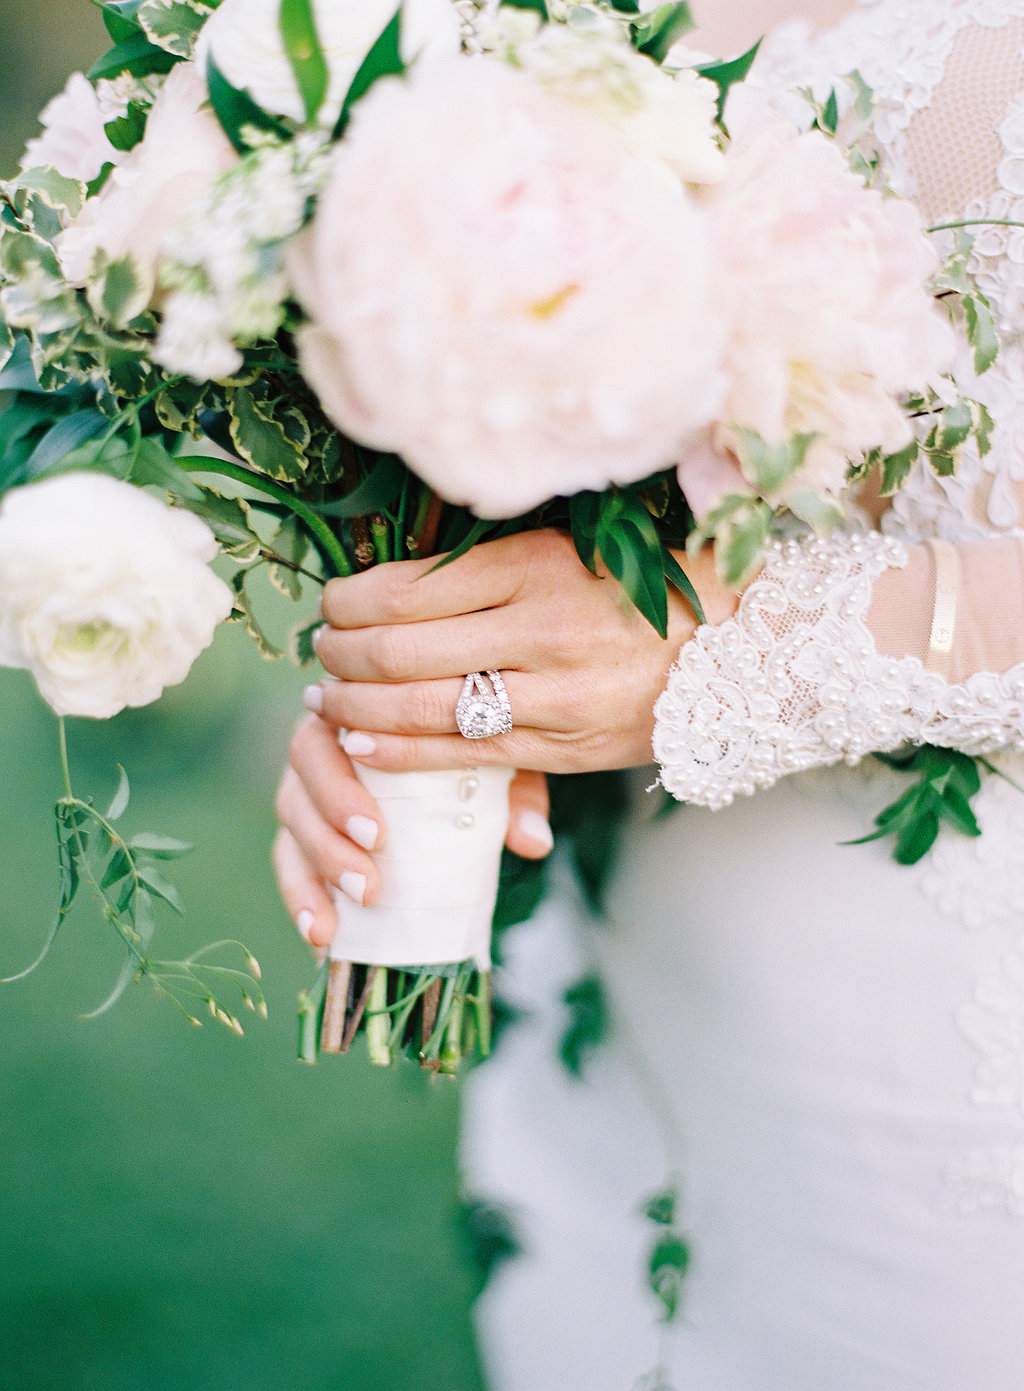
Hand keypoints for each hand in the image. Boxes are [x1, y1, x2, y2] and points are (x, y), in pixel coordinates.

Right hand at [272, 714, 552, 947]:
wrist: (465, 743)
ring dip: (314, 872)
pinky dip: (301, 898)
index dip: (343, 789)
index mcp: (363, 708)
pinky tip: (321, 937)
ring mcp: (309, 782)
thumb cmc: (474, 743)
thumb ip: (515, 791)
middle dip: (329, 839)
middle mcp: (327, 739)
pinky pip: (288, 860)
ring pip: (291, 820)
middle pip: (301, 778)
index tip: (377, 837)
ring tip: (341, 920)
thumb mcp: (499, 759)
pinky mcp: (302, 825)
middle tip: (368, 885)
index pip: (330, 735)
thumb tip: (534, 842)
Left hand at [307, 529, 739, 773]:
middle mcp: (541, 628)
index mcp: (539, 565)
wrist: (747, 649)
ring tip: (330, 698)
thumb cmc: (651, 587)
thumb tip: (397, 584)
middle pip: (400, 648)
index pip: (409, 586)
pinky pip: (464, 755)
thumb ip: (492, 566)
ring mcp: (553, 695)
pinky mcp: (564, 748)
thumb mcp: (575, 550)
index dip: (350, 600)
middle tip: (323, 651)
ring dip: (358, 706)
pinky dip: (400, 751)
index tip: (332, 604)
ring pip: (422, 707)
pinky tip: (363, 745)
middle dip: (342, 654)